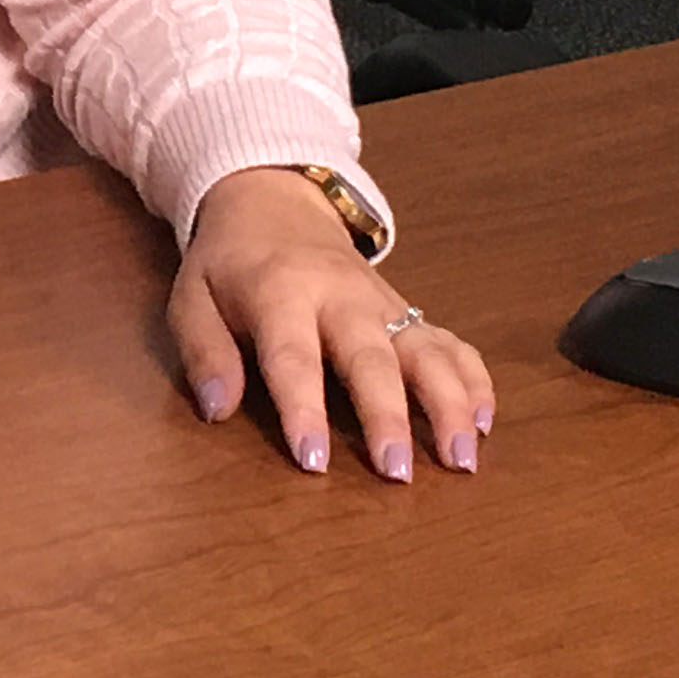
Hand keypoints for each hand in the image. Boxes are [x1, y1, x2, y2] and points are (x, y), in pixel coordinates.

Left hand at [170, 165, 495, 480]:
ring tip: (462, 458)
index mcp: (280, 292)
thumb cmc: (228, 265)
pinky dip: (474, 379)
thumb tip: (217, 410)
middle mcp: (340, 296)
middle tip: (398, 473)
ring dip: (449, 403)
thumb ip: (204, 353)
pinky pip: (449, 342)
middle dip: (387, 415)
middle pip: (371, 356)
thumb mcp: (192, 298)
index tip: (313, 461)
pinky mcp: (407, 310)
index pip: (293, 356)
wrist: (273, 204)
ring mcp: (381, 302)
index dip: (303, 408)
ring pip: (425, 350)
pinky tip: (486, 422)